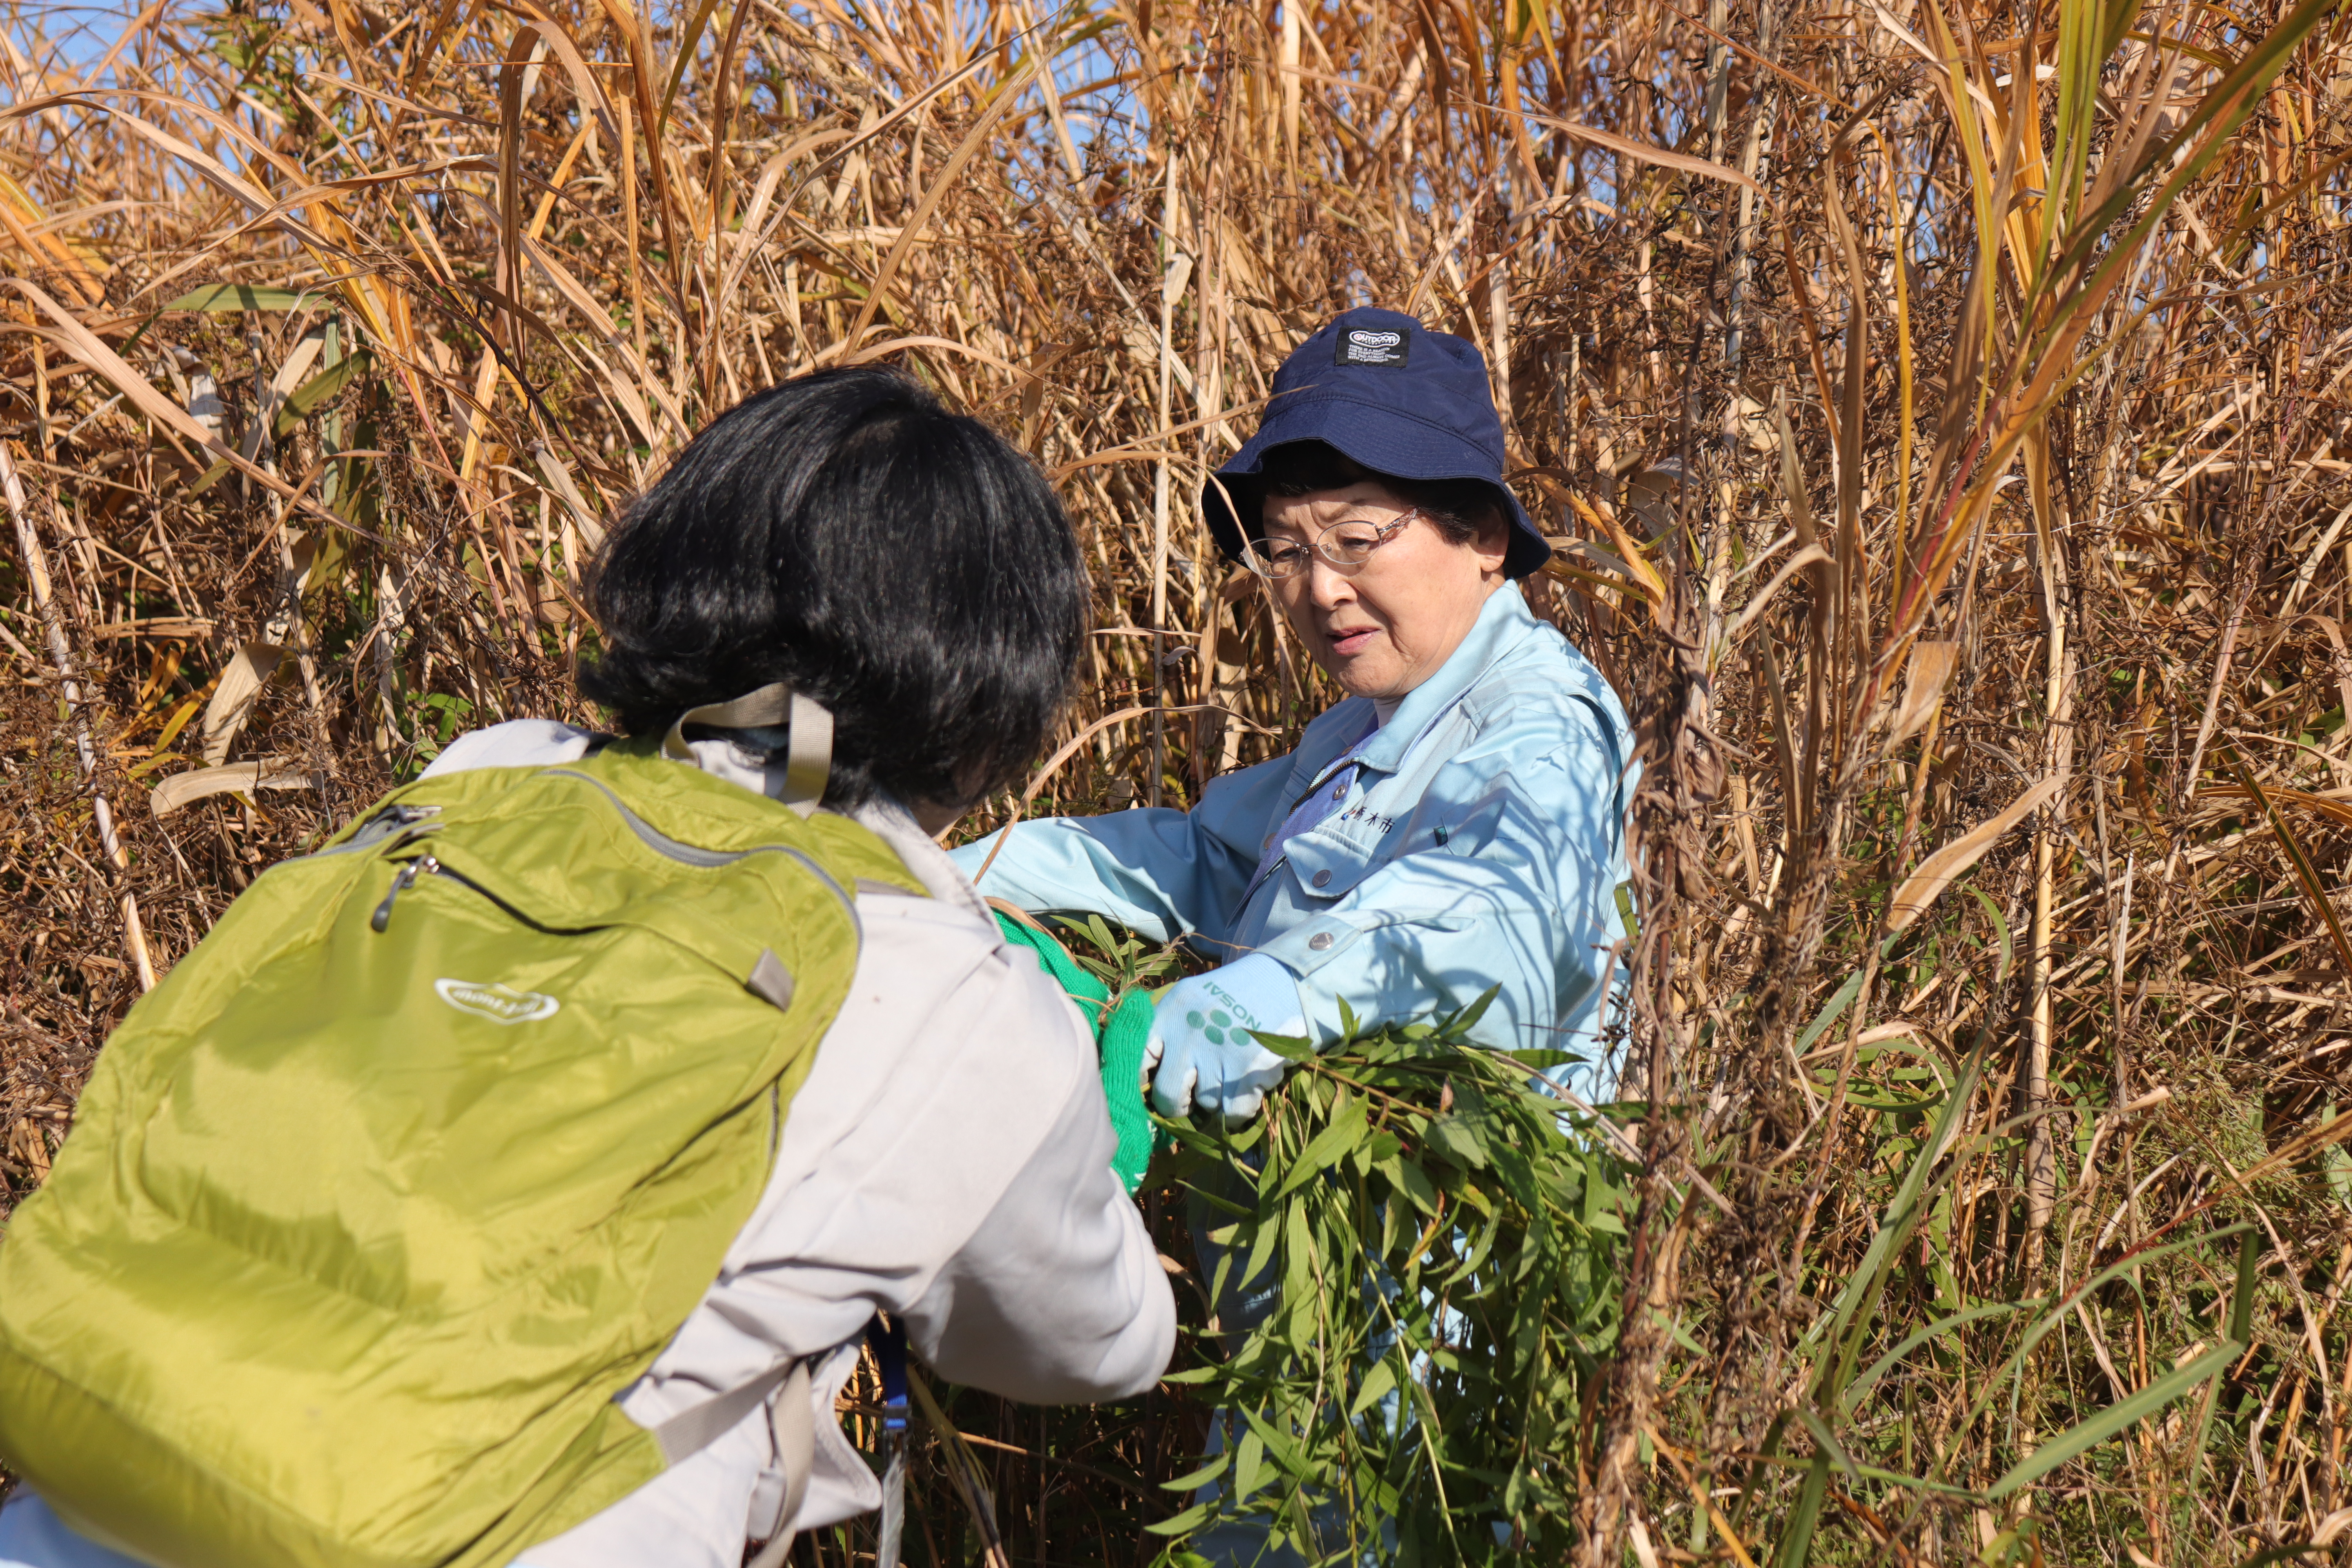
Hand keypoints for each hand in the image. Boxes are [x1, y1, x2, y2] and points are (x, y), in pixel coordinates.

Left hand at [1143, 955, 1307, 1123]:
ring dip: (1217, 1100)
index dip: (1144, 1084)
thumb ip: (1168, 1034)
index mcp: (1168, 1015)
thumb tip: (1148, 1083)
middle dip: (1180, 1104)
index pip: (1139, 1062)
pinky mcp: (1248, 1067)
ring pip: (1205, 1104)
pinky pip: (1234, 1112)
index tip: (1154, 1090)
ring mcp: (1218, 1052)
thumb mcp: (1191, 1000)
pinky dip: (1240, 1110)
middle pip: (1168, 1095)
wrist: (1286, 979)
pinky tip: (1248, 1089)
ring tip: (1230, 1075)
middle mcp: (1187, 1034)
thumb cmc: (1234, 997)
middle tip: (1192, 1097)